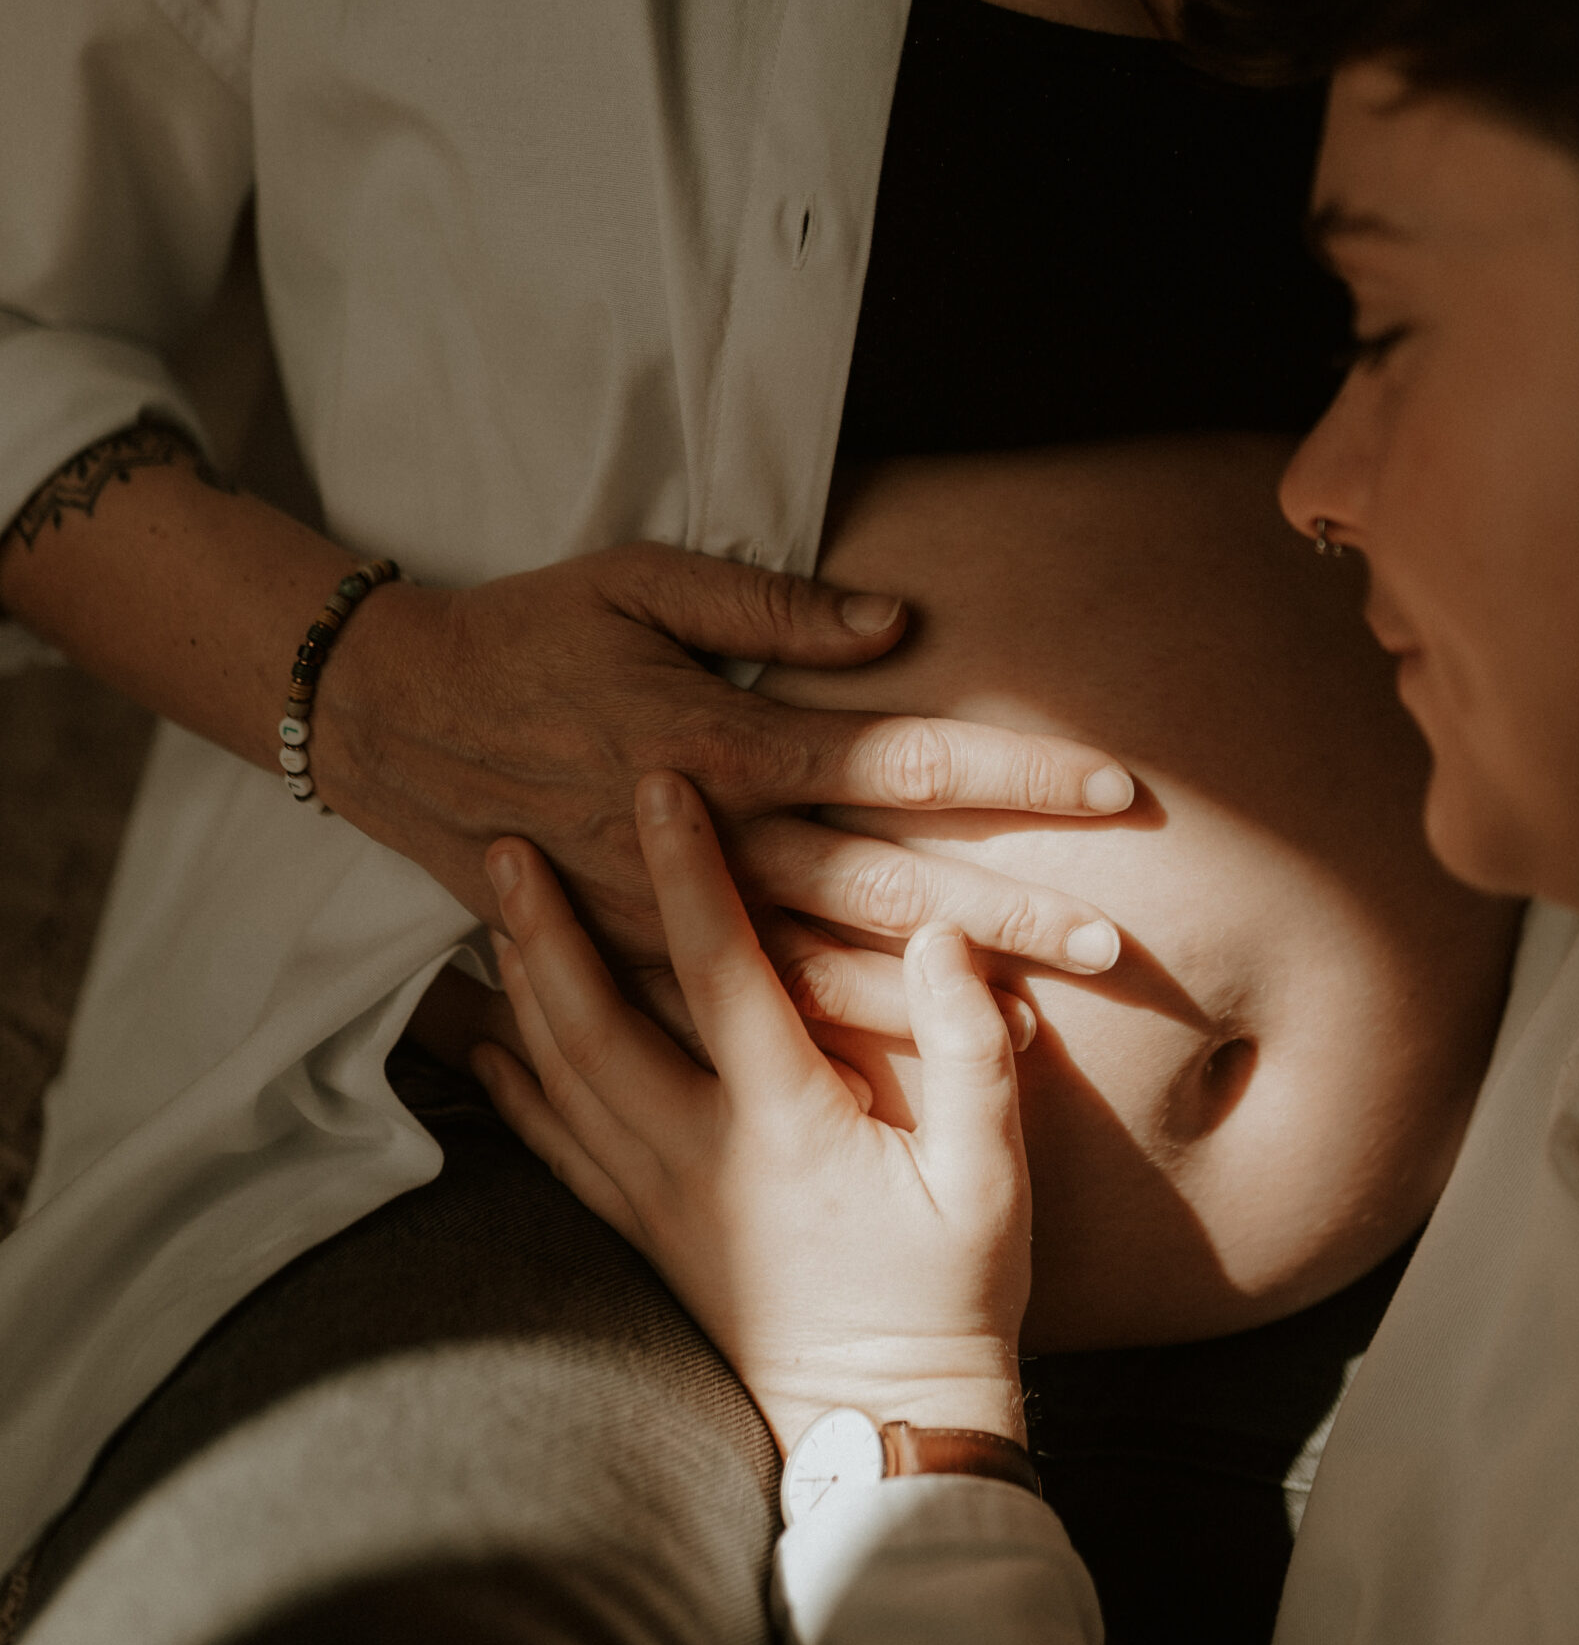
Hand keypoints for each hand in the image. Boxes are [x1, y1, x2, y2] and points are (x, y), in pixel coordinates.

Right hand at [313, 542, 1130, 1037]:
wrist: (395, 722)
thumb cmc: (527, 632)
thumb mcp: (637, 581)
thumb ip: (768, 604)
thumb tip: (895, 623)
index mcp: (720, 737)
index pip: (898, 756)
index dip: (1010, 772)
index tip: (1114, 786)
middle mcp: (706, 838)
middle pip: (884, 886)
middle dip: (1003, 914)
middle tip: (1117, 942)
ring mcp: (664, 912)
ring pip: (823, 969)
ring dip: (935, 996)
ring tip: (1045, 1016)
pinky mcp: (628, 956)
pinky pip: (738, 1013)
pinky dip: (820, 1039)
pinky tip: (900, 1063)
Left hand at [470, 777, 1030, 1454]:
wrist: (887, 1435)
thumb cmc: (951, 1300)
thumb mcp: (992, 1175)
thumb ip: (969, 1047)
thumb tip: (942, 936)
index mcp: (785, 1125)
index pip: (720, 970)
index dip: (687, 870)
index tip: (657, 785)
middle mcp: (699, 1156)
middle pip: (594, 1022)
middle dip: (548, 924)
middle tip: (507, 840)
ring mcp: (659, 1202)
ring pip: (561, 1079)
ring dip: (521, 988)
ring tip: (490, 911)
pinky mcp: (646, 1237)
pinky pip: (559, 1152)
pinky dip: (515, 1091)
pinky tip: (487, 1043)